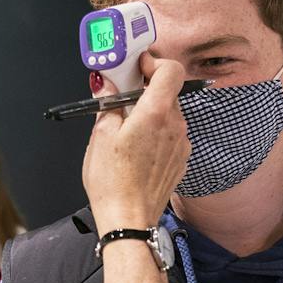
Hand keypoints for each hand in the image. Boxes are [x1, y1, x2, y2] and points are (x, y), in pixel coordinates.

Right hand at [82, 58, 190, 232]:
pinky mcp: (181, 160)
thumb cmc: (112, 182)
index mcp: (156, 113)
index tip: (137, 66)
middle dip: (145, 89)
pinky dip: (156, 132)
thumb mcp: (100, 136)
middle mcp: (175, 126)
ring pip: (169, 114)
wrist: (129, 219)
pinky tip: (136, 149)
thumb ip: (108, 103)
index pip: (171, 70)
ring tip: (125, 128)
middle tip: (122, 96)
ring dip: (150, 112)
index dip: (154, 62)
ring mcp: (181, 144)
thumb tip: (107, 84)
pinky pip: (170, 135)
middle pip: (168, 92)